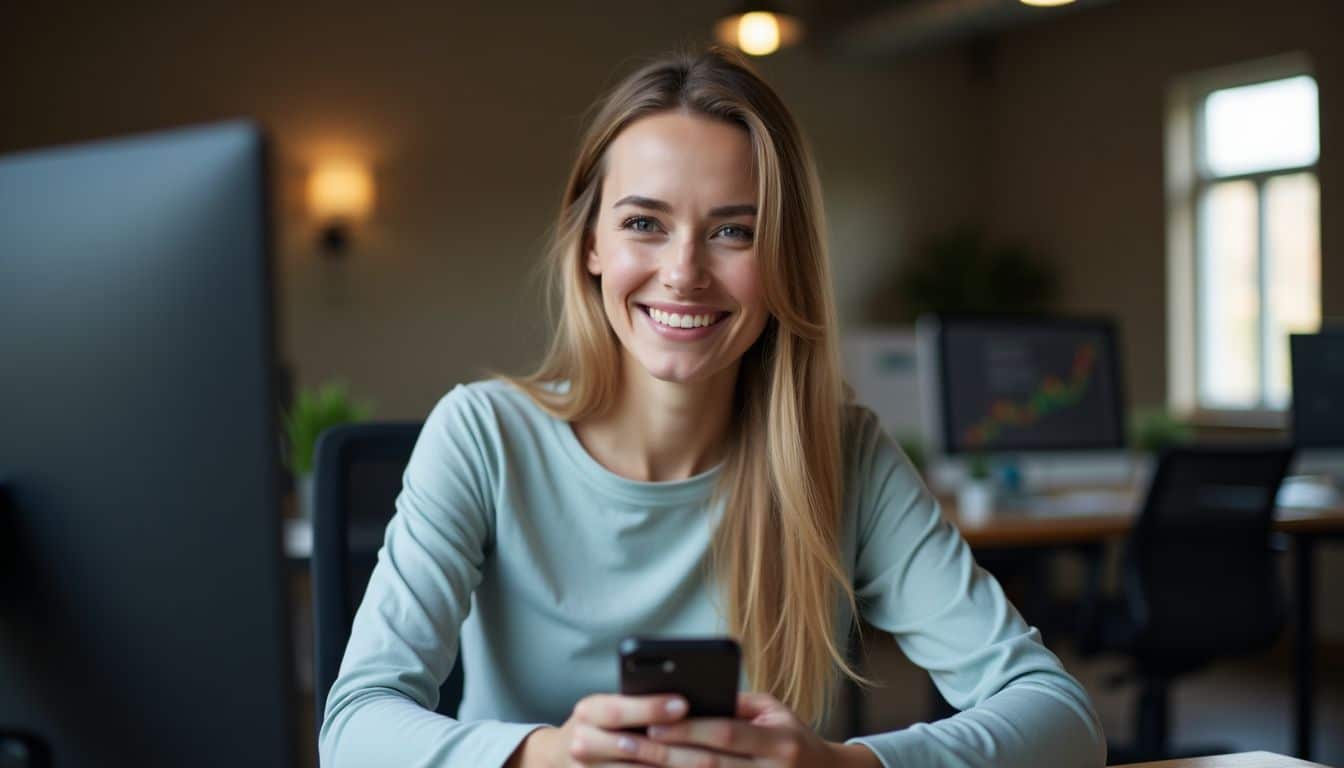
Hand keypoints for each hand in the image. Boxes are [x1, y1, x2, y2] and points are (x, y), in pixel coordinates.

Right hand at [508, 692, 691, 766]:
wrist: (559, 757)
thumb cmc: (599, 724)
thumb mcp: (609, 706)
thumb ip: (638, 703)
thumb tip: (685, 701)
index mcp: (588, 711)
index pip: (619, 709)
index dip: (651, 707)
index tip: (683, 703)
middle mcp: (581, 742)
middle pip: (630, 746)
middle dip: (670, 745)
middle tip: (707, 742)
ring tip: (708, 763)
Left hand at [637, 692, 879, 766]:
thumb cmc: (793, 737)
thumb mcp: (774, 712)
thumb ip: (735, 706)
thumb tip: (687, 699)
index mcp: (781, 743)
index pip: (727, 734)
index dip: (689, 729)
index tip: (653, 721)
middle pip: (709, 765)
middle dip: (665, 754)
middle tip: (628, 744)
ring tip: (631, 765)